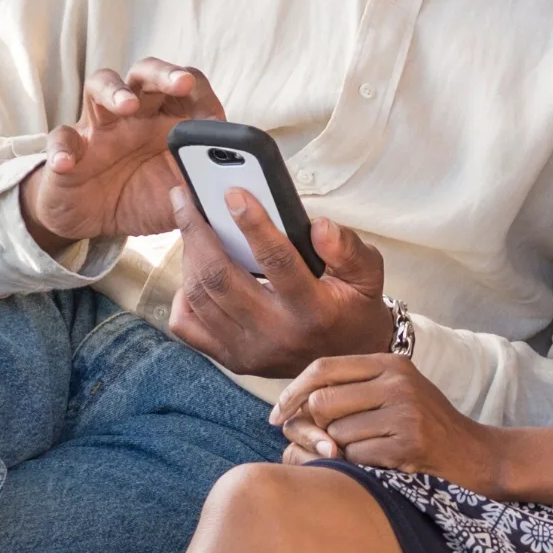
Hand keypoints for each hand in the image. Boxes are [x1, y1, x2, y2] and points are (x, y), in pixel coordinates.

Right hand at [21, 59, 223, 254]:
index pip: (187, 88)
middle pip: (147, 74)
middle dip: (165, 74)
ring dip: (114, 91)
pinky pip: (60, 139)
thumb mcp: (182, 193)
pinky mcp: (68, 150)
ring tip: (125, 107)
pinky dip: (62, 149)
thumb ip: (206, 184)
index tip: (213, 114)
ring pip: (100, 86)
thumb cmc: (145, 194)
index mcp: (168, 118)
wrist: (95, 221)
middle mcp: (134, 113)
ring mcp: (99, 127)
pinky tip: (68, 162)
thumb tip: (239, 184)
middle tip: (180, 83)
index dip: (200, 92)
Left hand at [168, 185, 395, 377]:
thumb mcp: (368, 273)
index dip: (253, 224)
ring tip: (190, 224)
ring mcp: (248, 350)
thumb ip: (348, 248)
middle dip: (197, 232)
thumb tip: (318, 225)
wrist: (347, 359)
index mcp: (313, 310)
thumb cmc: (354, 307)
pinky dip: (183, 294)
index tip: (233, 193)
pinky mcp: (231, 358)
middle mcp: (275, 334)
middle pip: (221, 278)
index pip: (277, 261)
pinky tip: (194, 270)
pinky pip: (188, 326)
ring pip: (200, 297)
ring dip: (189, 255)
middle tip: (186, 199)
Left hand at [272, 354, 505, 495]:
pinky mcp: (407, 443)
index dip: (293, 391)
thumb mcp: (396, 391)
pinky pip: (355, 458)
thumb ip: (355, 387)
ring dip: (340, 452)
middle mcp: (396, 380)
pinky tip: (379, 464)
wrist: (474, 455)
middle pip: (322, 401)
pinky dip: (358, 467)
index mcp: (390, 363)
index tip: (277, 414)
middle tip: (324, 445)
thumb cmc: (426, 425)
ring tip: (365, 453)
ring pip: (335, 434)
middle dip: (314, 428)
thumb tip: (295, 400)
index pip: (324, 367)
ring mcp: (403, 411)